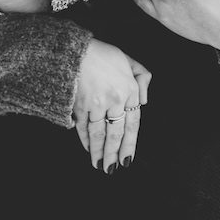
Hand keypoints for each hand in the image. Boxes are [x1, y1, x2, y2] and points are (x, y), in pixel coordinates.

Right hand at [73, 39, 150, 173]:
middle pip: (116, 133)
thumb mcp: (127, 59)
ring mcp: (96, 104)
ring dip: (99, 152)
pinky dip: (84, 140)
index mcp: (129, 89)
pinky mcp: (79, 105)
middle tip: (112, 170)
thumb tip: (146, 101)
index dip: (130, 144)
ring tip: (99, 166)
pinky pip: (83, 127)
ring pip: (99, 134)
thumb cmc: (101, 53)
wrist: (73, 50)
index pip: (133, 124)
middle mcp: (114, 100)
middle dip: (114, 154)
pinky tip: (87, 149)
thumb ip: (142, 77)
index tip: (127, 159)